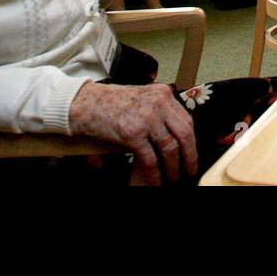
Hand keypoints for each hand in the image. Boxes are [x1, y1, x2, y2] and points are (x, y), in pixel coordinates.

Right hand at [68, 81, 195, 184]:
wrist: (84, 103)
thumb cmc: (110, 103)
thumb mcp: (142, 98)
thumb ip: (159, 111)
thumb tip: (174, 136)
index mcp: (163, 94)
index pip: (187, 120)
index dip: (192, 141)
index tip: (192, 154)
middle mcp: (158, 104)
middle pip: (185, 134)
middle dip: (190, 156)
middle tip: (190, 171)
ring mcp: (146, 118)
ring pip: (170, 149)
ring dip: (173, 168)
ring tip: (173, 179)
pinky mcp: (132, 134)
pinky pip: (150, 159)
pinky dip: (155, 175)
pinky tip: (156, 182)